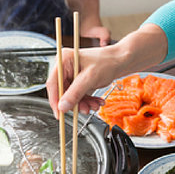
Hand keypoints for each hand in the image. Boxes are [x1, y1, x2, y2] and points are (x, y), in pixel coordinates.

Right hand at [46, 24, 167, 118]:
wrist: (122, 60)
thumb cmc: (108, 61)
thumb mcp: (90, 78)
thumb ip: (75, 93)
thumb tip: (62, 106)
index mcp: (64, 60)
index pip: (53, 83)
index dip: (55, 100)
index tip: (59, 113)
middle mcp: (66, 66)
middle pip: (62, 91)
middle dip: (74, 102)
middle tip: (83, 110)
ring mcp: (72, 74)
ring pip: (71, 95)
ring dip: (83, 103)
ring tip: (94, 105)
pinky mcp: (79, 80)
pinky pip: (79, 95)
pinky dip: (87, 100)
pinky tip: (96, 102)